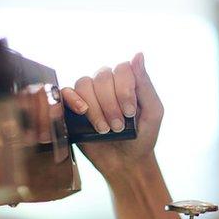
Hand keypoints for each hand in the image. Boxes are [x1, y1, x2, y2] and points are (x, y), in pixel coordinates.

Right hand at [60, 52, 162, 180]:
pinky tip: (82, 111)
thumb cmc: (143, 137)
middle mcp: (107, 84)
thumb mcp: (153, 112)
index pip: (122, 68)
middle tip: (118, 127)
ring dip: (96, 108)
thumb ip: (145, 85)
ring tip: (105, 129)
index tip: (130, 113)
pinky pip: (66, 92)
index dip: (125, 89)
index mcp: (127, 81)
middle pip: (103, 76)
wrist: (126, 164)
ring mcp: (89, 95)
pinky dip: (73, 100)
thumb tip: (138, 54)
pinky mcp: (72, 108)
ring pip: (85, 84)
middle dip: (111, 104)